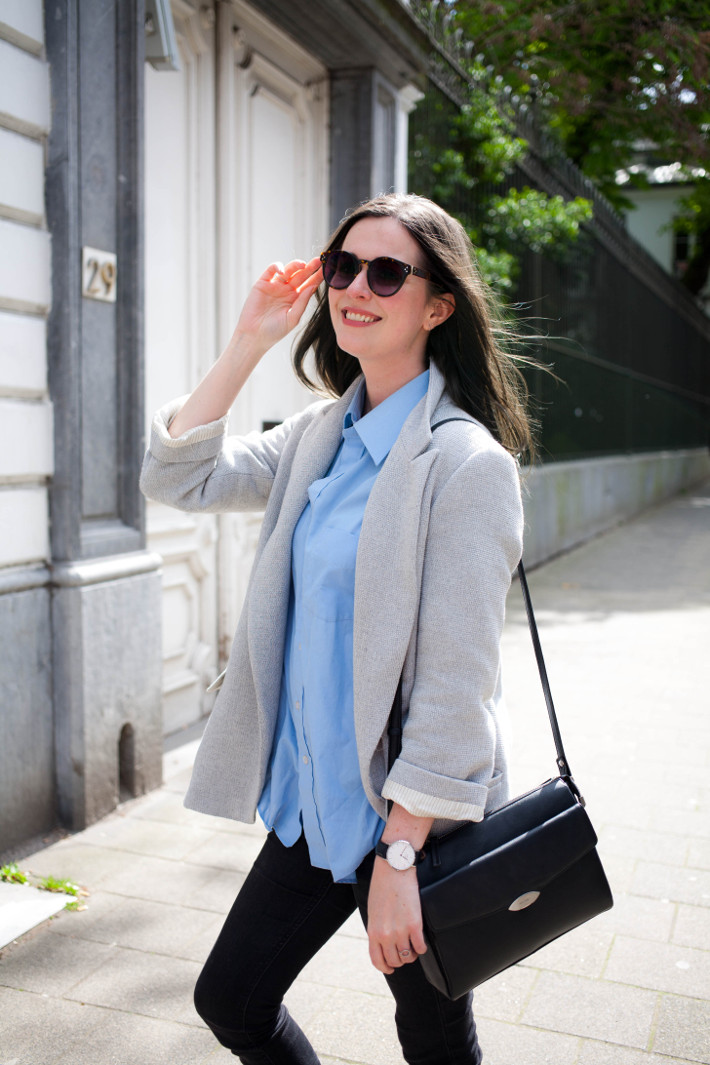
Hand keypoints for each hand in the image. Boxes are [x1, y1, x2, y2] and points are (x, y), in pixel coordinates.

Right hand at [235, 256, 322, 351]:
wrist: (254, 336)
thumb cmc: (274, 331)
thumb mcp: (292, 318)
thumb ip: (302, 302)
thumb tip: (312, 287)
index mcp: (296, 299)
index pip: (309, 285)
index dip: (317, 277)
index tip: (326, 271)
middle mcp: (287, 291)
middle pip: (301, 275)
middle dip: (310, 268)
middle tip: (319, 261)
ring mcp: (275, 286)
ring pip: (288, 270)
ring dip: (295, 265)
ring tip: (303, 265)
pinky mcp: (262, 283)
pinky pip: (271, 270)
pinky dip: (277, 267)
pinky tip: (282, 271)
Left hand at [366, 859, 427, 974]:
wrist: (393, 869)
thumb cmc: (382, 887)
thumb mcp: (373, 911)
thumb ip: (377, 928)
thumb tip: (382, 943)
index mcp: (373, 931)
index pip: (377, 960)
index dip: (385, 968)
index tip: (390, 968)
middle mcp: (386, 935)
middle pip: (395, 961)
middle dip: (400, 960)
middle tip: (404, 952)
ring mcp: (400, 931)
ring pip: (408, 957)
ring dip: (411, 955)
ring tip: (413, 946)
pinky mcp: (415, 924)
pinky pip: (421, 947)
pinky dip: (422, 948)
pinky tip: (421, 941)